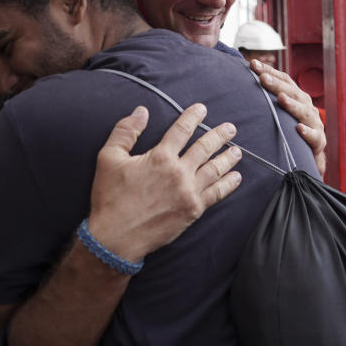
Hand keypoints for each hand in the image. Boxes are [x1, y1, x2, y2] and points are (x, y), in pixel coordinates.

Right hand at [87, 104, 241, 262]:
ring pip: (215, 169)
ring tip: (237, 150)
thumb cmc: (110, 197)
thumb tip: (141, 112)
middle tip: (230, 128)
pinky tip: (236, 178)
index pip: (182, 130)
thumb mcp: (108, 158)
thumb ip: (125, 131)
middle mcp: (179, 172)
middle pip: (205, 148)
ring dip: (228, 157)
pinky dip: (228, 184)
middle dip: (219, 135)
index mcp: (160, 157)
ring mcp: (189, 192)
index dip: (193, 117)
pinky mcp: (193, 211)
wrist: (117, 237)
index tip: (202, 109)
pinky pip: (216, 194)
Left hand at [250, 59, 325, 175]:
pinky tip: (299, 129)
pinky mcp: (318, 142)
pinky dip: (307, 132)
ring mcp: (314, 124)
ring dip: (292, 104)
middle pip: (292, 92)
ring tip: (281, 98)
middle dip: (277, 84)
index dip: (269, 71)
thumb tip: (238, 84)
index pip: (284, 80)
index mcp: (296, 98)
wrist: (308, 158)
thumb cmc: (288, 133)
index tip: (253, 64)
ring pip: (304, 112)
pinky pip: (314, 137)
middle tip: (262, 77)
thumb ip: (264, 100)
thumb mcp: (277, 114)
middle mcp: (306, 107)